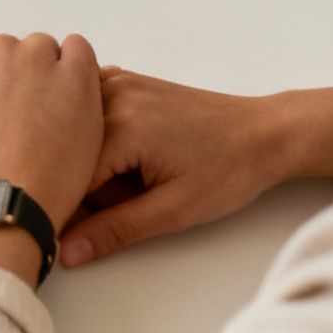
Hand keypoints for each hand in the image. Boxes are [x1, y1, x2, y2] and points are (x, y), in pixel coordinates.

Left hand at [0, 34, 103, 227]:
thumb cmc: (51, 177)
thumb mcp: (90, 131)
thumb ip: (80, 84)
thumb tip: (63, 65)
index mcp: (65, 65)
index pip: (68, 48)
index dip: (61, 75)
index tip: (53, 102)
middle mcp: (20, 53)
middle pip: (23, 51)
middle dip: (24, 76)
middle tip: (21, 121)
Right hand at [59, 70, 290, 268]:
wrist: (265, 134)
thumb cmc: (228, 170)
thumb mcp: (172, 210)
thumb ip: (114, 230)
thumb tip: (67, 252)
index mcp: (120, 125)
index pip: (69, 178)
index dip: (79, 211)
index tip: (97, 226)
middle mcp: (112, 94)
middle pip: (71, 154)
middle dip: (95, 184)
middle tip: (140, 193)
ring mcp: (118, 81)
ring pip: (77, 134)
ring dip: (95, 158)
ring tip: (142, 170)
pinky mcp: (125, 80)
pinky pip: (91, 111)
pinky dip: (99, 133)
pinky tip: (132, 147)